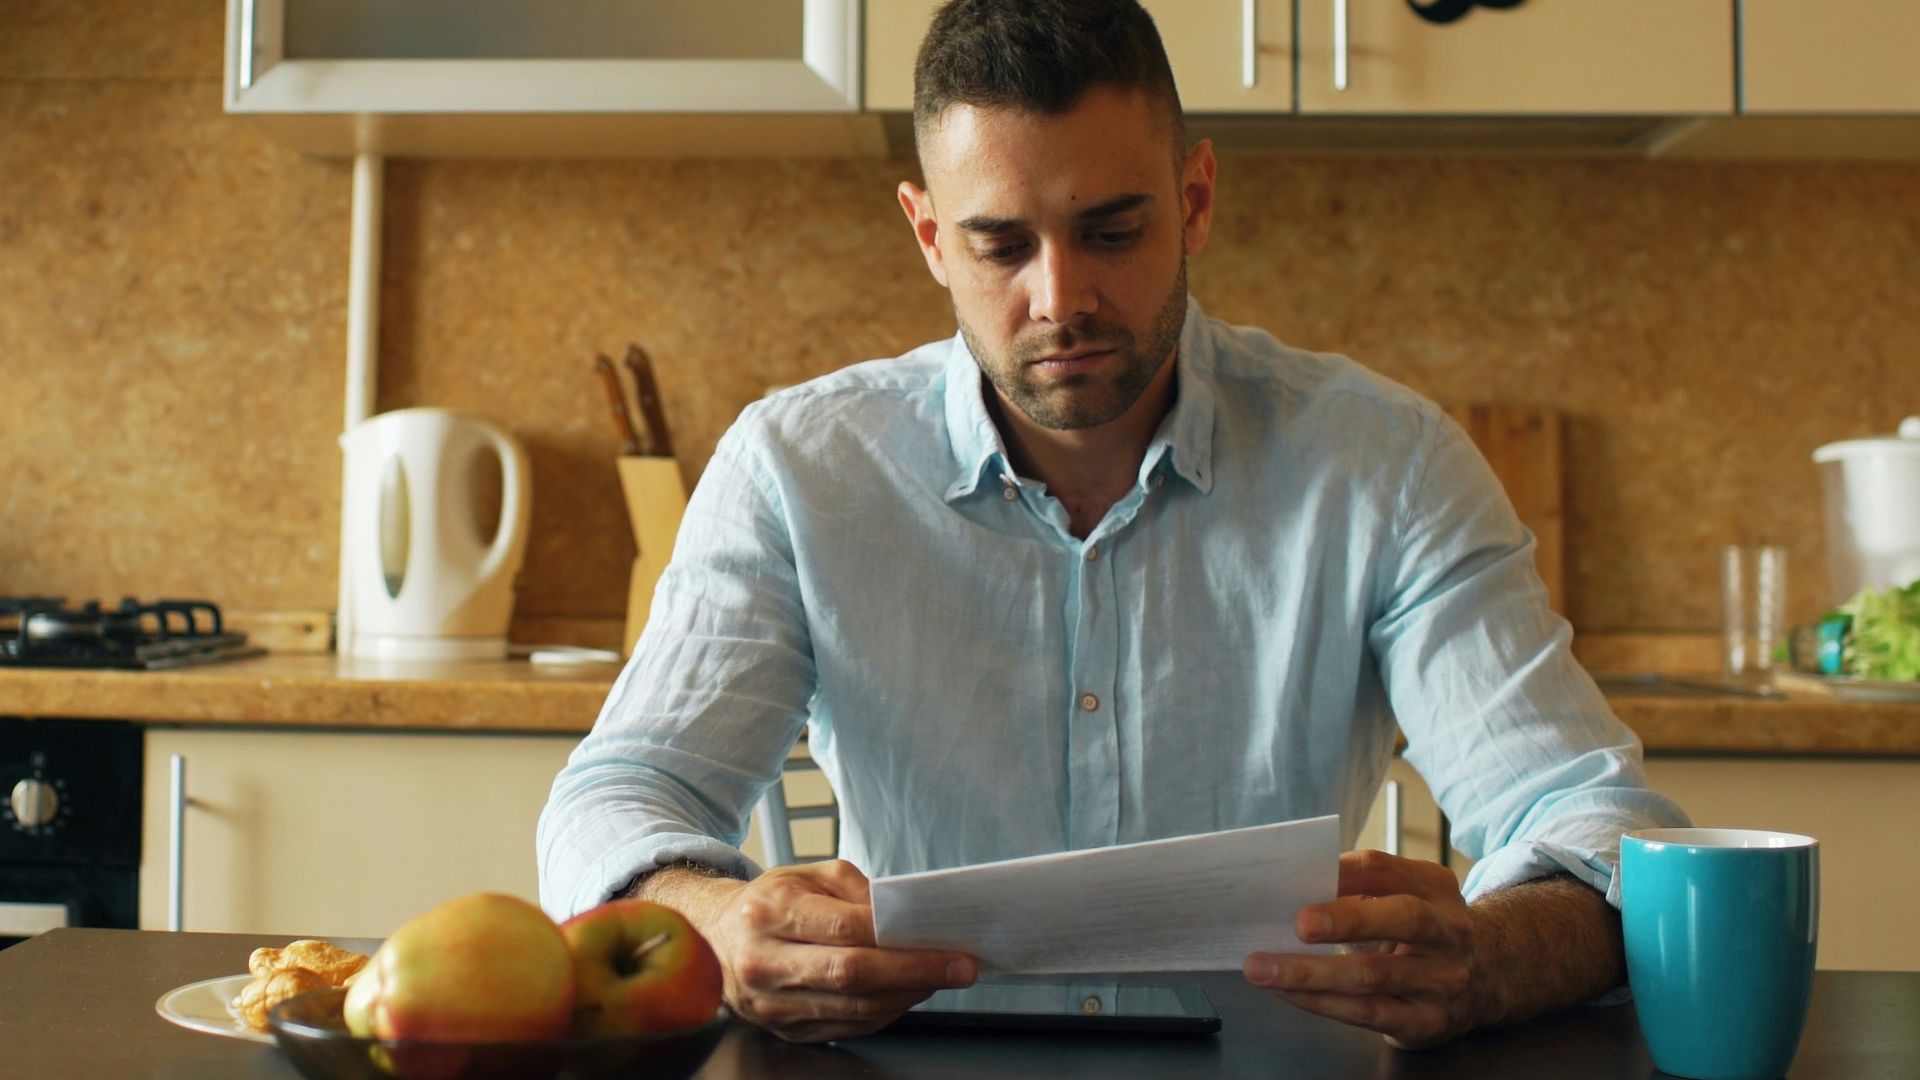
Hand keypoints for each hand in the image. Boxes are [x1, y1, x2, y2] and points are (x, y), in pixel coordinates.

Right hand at [707, 859, 976, 1042]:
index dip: (899, 939)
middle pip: (851, 974)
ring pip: (852, 1008)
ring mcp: (772, 1004)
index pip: (844, 929)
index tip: (944, 941)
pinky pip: (845, 1027)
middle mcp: (764, 962)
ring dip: (905, 995)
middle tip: (960, 968)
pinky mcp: (783, 1030)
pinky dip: (883, 1012)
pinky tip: (905, 993)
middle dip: (914, 972)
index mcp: (769, 913)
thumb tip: (903, 914)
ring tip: (938, 978)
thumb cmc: (771, 902)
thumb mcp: (807, 874)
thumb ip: (856, 889)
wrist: (717, 939)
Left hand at [1242, 849, 1482, 1048]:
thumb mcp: (1405, 897)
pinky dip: (1321, 1002)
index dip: (1340, 872)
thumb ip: (1360, 888)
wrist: (1486, 980)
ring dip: (1311, 973)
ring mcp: (1442, 981)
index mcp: (1434, 888)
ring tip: (1262, 969)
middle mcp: (1448, 932)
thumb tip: (1289, 890)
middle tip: (1298, 925)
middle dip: (1347, 920)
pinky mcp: (1426, 1022)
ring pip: (1374, 976)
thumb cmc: (1422, 932)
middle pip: (1403, 919)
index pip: (1385, 870)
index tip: (1295, 875)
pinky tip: (1288, 993)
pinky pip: (1367, 1013)